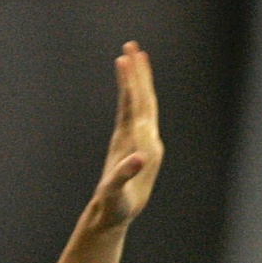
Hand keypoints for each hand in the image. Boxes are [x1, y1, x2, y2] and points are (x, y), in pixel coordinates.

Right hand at [93, 42, 162, 224]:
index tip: (127, 60)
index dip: (133, 83)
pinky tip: (128, 84)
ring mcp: (139, 139)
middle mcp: (145, 138)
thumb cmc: (116, 208)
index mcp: (144, 145)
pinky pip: (131, 111)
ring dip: (137, 79)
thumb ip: (125, 176)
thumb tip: (137, 158)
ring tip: (132, 55)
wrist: (115, 217)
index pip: (138, 106)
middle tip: (132, 45)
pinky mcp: (130, 142)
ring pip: (140, 103)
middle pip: (143, 99)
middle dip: (138, 72)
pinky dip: (129, 94)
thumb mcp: (117, 194)